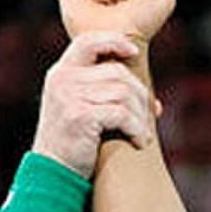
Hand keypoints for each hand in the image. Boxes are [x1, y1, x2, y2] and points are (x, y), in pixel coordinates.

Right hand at [32, 32, 156, 178]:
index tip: (134, 51)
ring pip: (124, 94)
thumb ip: (110, 97)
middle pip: (118, 73)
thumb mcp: (86, 110)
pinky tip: (139, 142)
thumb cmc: (77, 141)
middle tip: (149, 118)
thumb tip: (156, 104)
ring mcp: (69, 96)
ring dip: (141, 116)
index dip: (113, 41)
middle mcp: (63, 79)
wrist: (55, 170)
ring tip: (142, 134)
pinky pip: (122, 114)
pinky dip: (137, 129)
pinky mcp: (79, 115)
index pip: (88, 42)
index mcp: (62, 73)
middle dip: (141, 96)